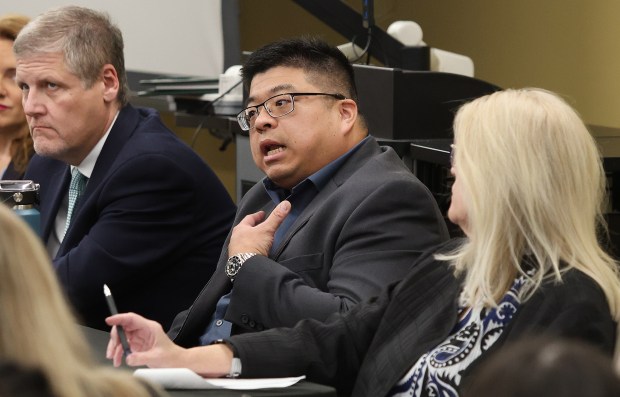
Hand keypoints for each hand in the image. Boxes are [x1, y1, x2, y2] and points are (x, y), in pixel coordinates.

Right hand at [105, 313, 233, 376]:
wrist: (175, 361)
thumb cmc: (170, 356)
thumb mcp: (156, 357)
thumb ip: (141, 357)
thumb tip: (127, 358)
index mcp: (150, 328)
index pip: (132, 319)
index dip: (119, 318)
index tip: (109, 320)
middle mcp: (143, 330)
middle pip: (124, 328)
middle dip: (115, 339)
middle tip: (112, 350)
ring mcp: (139, 337)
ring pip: (122, 338)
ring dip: (116, 348)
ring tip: (114, 359)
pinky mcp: (137, 345)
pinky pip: (124, 346)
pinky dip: (119, 353)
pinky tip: (118, 360)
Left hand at [228, 200, 290, 255]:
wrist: (246, 266)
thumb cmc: (253, 246)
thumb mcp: (267, 229)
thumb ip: (276, 217)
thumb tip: (285, 204)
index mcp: (240, 229)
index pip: (249, 219)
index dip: (257, 216)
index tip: (262, 214)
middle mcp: (236, 239)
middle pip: (245, 230)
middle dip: (253, 228)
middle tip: (260, 226)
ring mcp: (235, 250)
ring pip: (243, 242)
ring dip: (250, 240)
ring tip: (258, 240)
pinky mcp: (238, 260)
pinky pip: (245, 253)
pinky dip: (250, 251)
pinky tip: (255, 253)